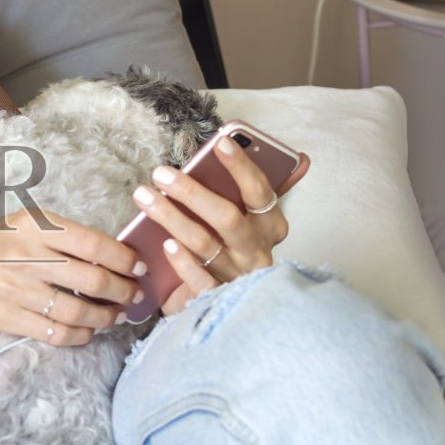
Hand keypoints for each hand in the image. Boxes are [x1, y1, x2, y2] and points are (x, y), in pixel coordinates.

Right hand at [0, 208, 147, 345]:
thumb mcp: (20, 223)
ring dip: (106, 317)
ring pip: (78, 310)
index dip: (123, 258)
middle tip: (134, 295)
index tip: (138, 265)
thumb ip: (59, 234)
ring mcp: (16, 290)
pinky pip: (55, 332)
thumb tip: (108, 252)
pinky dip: (80, 335)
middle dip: (123, 291)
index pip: (92, 243)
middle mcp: (26, 257)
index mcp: (33, 227)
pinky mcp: (8, 318)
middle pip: (92, 279)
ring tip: (116, 316)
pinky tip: (89, 331)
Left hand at [131, 139, 309, 316]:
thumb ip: (264, 188)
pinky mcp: (219, 298)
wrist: (237, 302)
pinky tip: (164, 244)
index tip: (220, 142)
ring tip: (144, 197)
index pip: (259, 191)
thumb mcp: (256, 219)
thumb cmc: (239, 248)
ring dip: (171, 218)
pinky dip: (183, 262)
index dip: (241, 166)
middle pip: (227, 218)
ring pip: (204, 243)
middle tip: (160, 173)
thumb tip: (299, 159)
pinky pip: (200, 280)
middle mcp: (256, 250)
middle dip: (192, 193)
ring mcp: (238, 275)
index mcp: (271, 225)